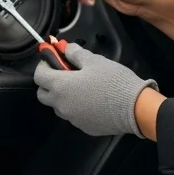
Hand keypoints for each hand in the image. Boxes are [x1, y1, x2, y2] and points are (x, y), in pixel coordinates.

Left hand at [33, 43, 156, 137]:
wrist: (135, 108)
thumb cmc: (113, 81)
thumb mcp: (95, 61)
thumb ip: (75, 53)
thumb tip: (64, 47)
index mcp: (61, 86)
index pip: (38, 75)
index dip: (44, 64)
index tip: (53, 58)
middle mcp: (62, 105)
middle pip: (43, 94)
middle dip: (48, 82)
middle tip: (63, 73)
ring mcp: (72, 119)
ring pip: (58, 106)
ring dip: (62, 96)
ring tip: (80, 87)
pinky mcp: (84, 127)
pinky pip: (73, 115)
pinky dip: (76, 107)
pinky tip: (92, 100)